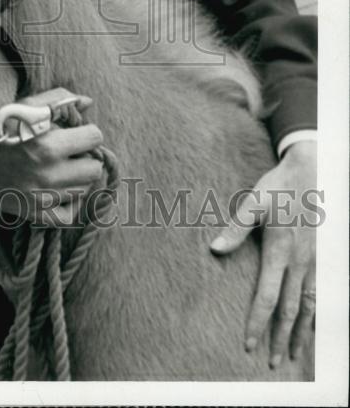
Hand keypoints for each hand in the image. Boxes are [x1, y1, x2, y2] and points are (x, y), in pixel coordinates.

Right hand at [0, 88, 104, 225]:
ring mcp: (42, 198)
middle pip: (93, 168)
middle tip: (69, 151)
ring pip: (83, 190)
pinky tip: (58, 190)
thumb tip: (87, 102)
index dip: (86, 131)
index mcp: (48, 145)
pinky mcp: (34, 214)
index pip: (94, 138)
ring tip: (58, 168)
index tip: (74, 131)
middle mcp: (48, 175)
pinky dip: (68, 203)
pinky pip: (69, 216)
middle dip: (84, 157)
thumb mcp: (24, 106)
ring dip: (76, 178)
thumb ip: (58, 100)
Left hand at [210, 140, 317, 367]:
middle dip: (279, 337)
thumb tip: (215, 249)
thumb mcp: (253, 203)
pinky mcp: (321, 258)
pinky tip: (310, 328)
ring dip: (299, 333)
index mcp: (279, 251)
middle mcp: (299, 262)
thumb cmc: (278, 188)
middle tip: (271, 362)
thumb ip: (235, 228)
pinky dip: (315, 315)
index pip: (267, 297)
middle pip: (289, 310)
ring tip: (291, 354)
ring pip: (308, 307)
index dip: (258, 323)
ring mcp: (314, 262)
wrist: (310, 173)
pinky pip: (319, 294)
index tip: (250, 344)